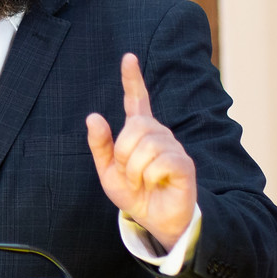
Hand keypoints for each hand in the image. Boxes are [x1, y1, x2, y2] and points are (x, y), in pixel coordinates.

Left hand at [86, 53, 195, 248]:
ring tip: (141, 182)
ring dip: (135, 170)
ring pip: (146, 146)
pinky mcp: (184, 164)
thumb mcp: (107, 172)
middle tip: (127, 173)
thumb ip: (100, 145)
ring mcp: (173, 147)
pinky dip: (149, 177)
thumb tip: (93, 116)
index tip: (128, 57)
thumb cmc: (135, 194)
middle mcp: (159, 134)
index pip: (136, 100)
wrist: (155, 219)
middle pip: (135, 127)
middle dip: (123, 153)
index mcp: (139, 133)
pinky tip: (156, 183)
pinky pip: (160, 162)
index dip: (132, 79)